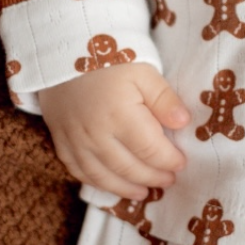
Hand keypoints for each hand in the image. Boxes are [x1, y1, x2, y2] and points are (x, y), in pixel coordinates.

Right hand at [37, 63, 190, 199]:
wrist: (64, 52)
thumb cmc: (110, 60)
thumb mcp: (144, 72)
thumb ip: (164, 99)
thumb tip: (183, 124)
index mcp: (120, 115)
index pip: (151, 150)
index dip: (169, 161)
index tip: (181, 163)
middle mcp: (96, 134)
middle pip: (129, 168)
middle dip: (152, 178)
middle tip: (168, 181)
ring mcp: (75, 141)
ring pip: (103, 177)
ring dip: (126, 188)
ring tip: (144, 192)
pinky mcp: (60, 141)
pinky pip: (78, 172)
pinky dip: (96, 183)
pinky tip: (111, 185)